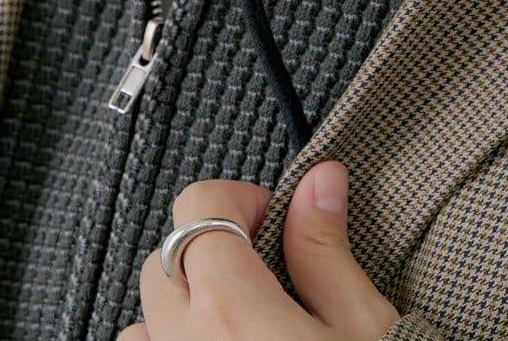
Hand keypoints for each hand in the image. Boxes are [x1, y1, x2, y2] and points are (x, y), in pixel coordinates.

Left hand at [117, 159, 400, 338]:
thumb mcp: (363, 325)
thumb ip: (327, 251)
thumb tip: (320, 181)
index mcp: (231, 310)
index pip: (199, 206)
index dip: (238, 199)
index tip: (272, 214)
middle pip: (163, 256)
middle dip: (209, 247)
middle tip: (263, 265)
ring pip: (143, 320)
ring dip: (181, 307)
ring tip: (237, 321)